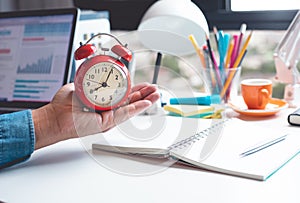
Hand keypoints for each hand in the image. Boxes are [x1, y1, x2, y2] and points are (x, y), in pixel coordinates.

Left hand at [32, 82, 159, 149]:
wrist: (56, 117)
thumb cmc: (65, 104)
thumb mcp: (81, 85)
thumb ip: (90, 79)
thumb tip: (96, 71)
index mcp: (104, 101)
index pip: (124, 94)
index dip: (135, 89)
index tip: (144, 84)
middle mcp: (108, 110)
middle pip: (131, 102)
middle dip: (145, 95)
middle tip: (154, 89)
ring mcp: (109, 117)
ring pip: (131, 108)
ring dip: (145, 101)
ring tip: (156, 95)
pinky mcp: (106, 122)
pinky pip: (124, 114)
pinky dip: (137, 108)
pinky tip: (146, 103)